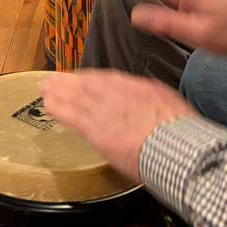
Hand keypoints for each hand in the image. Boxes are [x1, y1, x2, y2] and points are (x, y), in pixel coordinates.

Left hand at [40, 70, 197, 181]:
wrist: (178, 148)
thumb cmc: (182, 133)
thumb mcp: (171, 104)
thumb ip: (154, 99)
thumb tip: (150, 100)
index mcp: (138, 87)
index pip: (107, 79)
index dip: (89, 78)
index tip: (80, 78)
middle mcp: (117, 93)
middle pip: (86, 84)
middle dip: (68, 82)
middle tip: (53, 79)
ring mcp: (104, 110)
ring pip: (74, 96)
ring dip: (57, 91)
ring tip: (44, 88)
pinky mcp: (94, 129)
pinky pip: (70, 114)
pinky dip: (57, 107)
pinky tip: (47, 104)